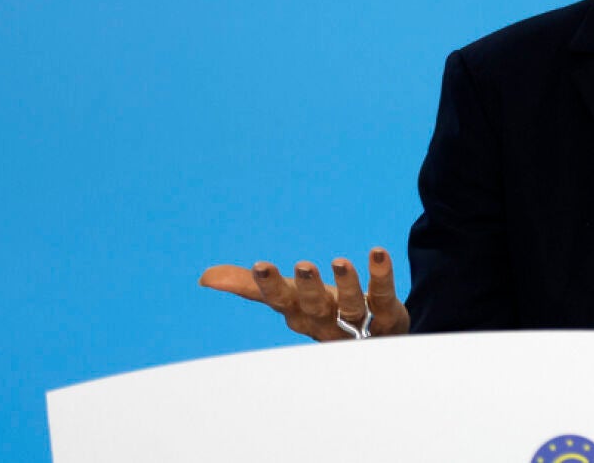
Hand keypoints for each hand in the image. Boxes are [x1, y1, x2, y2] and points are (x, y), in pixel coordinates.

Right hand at [199, 247, 410, 340]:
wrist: (374, 341)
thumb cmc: (322, 314)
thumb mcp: (288, 298)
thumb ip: (252, 286)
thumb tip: (205, 277)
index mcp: (299, 313)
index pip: (281, 301)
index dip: (270, 286)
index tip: (260, 266)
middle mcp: (326, 319)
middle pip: (315, 306)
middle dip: (308, 288)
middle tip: (302, 265)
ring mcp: (358, 320)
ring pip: (351, 305)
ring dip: (346, 284)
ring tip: (341, 261)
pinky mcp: (387, 314)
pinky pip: (383, 295)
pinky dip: (381, 275)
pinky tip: (378, 253)